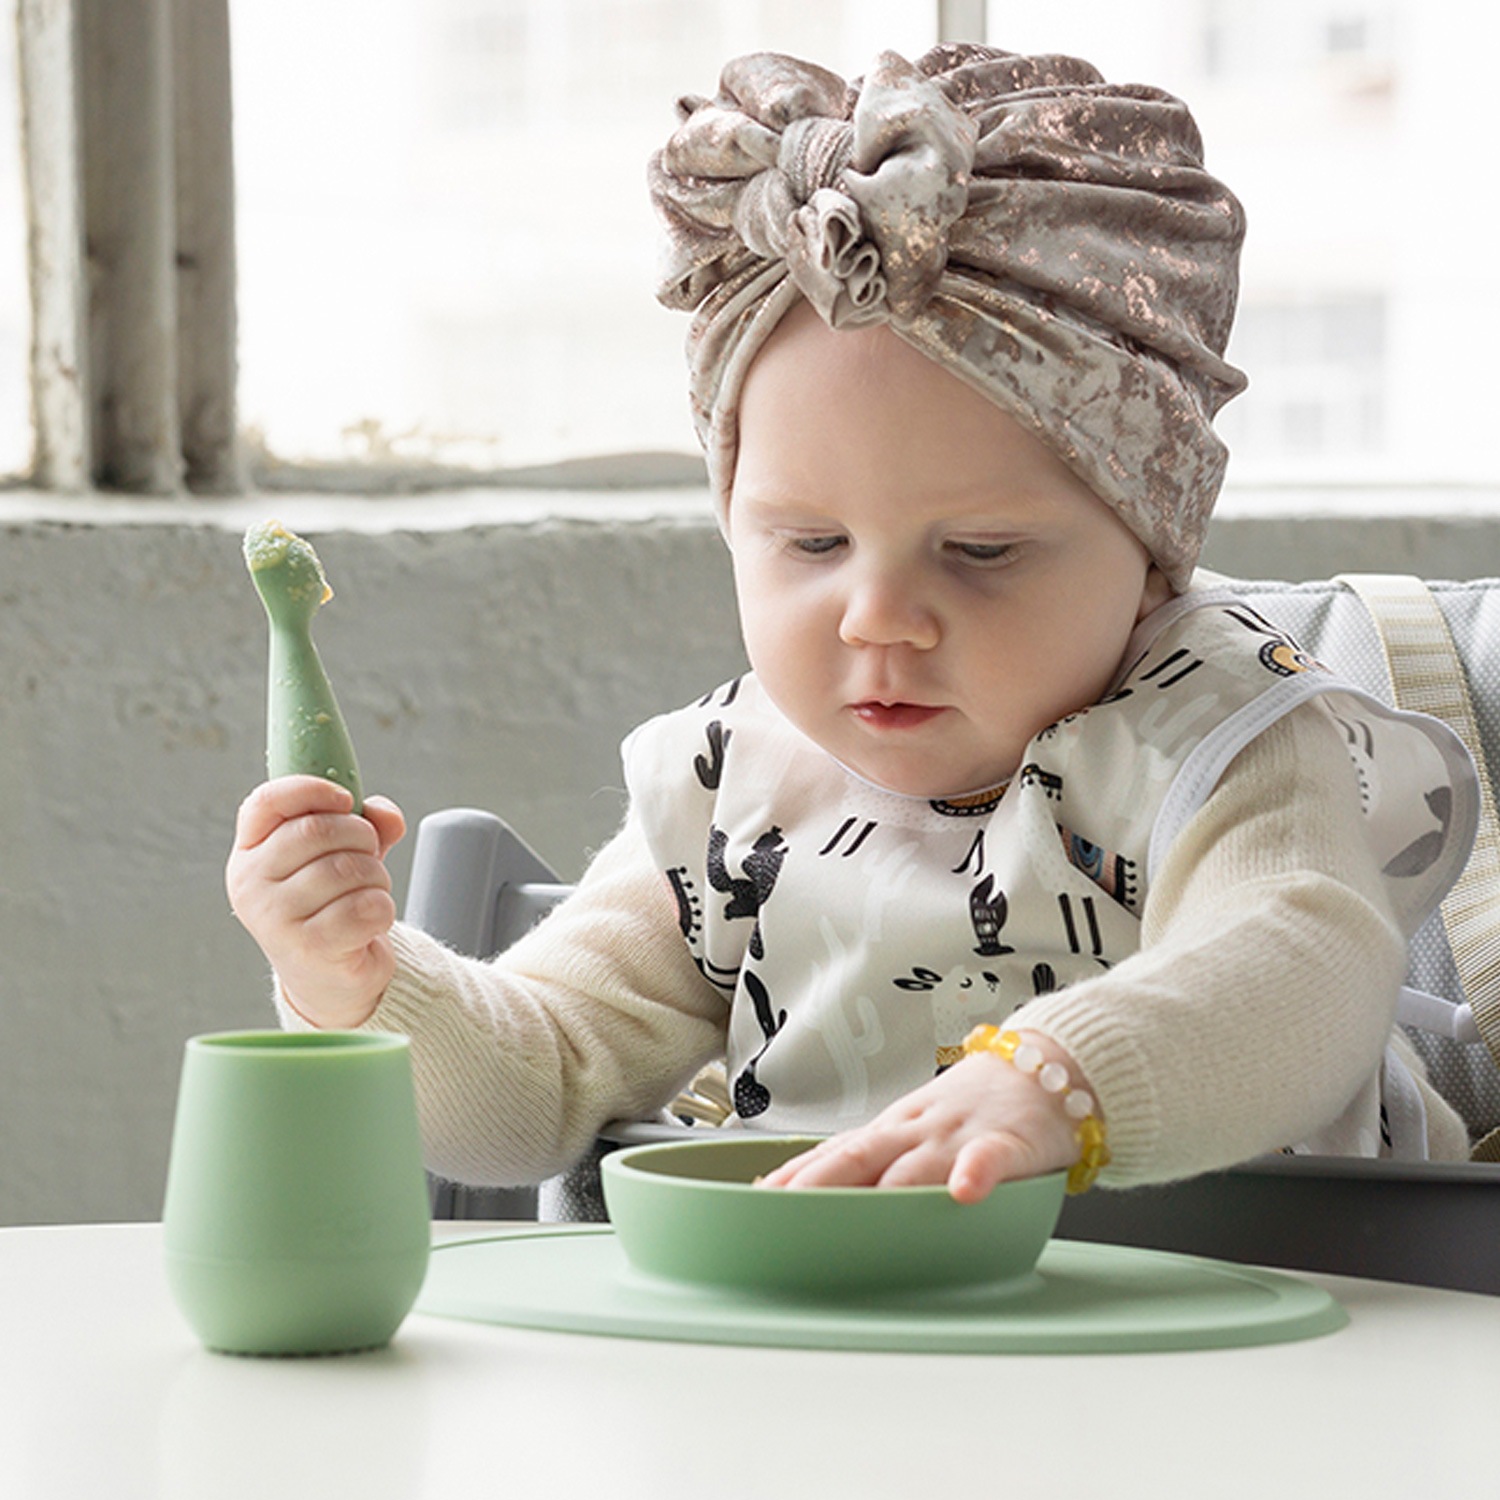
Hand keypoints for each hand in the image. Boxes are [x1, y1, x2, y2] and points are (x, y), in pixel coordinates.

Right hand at [226, 775, 406, 1028]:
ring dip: (376, 877)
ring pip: (347, 868)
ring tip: (368, 893)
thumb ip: (366, 823)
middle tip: (370, 856)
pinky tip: (370, 922)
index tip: (346, 799)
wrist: (330, 976)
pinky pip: (365, 906)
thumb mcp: (344, 855)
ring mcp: (274, 918)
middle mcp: (251, 884)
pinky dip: (382, 909)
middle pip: (317, 829)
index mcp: (250, 853)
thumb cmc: (333, 905)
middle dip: (362, 836)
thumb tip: (387, 816)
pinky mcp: (307, 948)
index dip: (311, 790)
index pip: (267, 802)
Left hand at [757, 1033, 1090, 1202]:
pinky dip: (975, 1173)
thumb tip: (807, 1191)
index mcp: (890, 1130)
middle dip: (815, 1185)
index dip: (792, 1176)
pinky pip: (989, 1158)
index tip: (755, 1199)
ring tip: (856, 1217)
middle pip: (857, 1156)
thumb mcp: (914, 1133)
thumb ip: (870, 1164)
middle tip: (780, 1211)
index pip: (831, 1153)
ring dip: (884, 1189)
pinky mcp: (1008, 1141)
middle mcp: (914, 1132)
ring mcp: (957, 1135)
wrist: (1044, 1069)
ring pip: (915, 1163)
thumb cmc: (973, 1110)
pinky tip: (964, 1193)